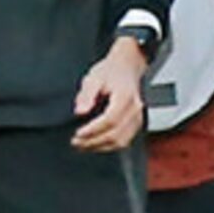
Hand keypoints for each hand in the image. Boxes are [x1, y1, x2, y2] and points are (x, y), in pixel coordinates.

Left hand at [71, 37, 147, 152]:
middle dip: (93, 142)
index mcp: (125, 97)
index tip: (78, 134)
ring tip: (83, 146)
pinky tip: (95, 144)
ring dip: (101, 147)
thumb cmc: (111, 71)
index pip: (110, 120)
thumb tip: (80, 111)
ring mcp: (138, 118)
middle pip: (115, 134)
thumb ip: (86, 95)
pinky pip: (124, 140)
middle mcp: (135, 109)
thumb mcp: (94, 77)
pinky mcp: (136, 123)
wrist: (127, 66)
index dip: (93, 130)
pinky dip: (109, 145)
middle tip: (75, 143)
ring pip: (121, 141)